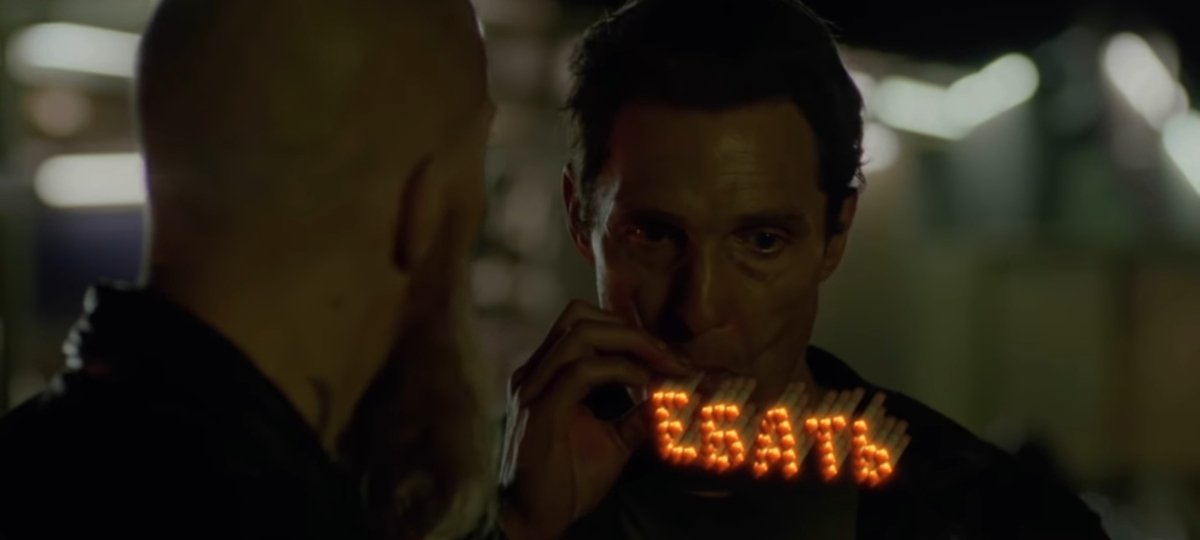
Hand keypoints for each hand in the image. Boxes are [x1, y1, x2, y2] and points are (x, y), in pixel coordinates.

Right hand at [498, 300, 692, 539]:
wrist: (530, 521)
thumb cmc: (564, 484)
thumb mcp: (613, 443)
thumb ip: (638, 416)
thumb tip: (675, 399)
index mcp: (545, 374)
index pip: (585, 326)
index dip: (631, 333)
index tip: (673, 359)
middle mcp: (534, 372)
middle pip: (581, 316)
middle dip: (634, 331)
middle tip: (674, 358)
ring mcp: (533, 387)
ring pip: (581, 332)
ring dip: (633, 343)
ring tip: (666, 366)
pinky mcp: (540, 408)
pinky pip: (584, 370)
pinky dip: (621, 370)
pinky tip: (645, 385)